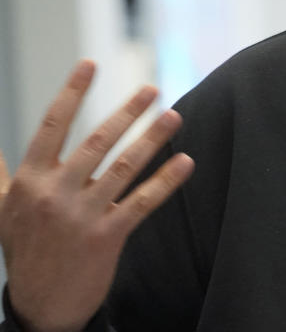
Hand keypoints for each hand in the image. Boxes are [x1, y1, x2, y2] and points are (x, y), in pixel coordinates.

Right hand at [0, 61, 194, 331]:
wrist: (41, 304)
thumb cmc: (25, 248)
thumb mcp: (1, 209)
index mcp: (30, 180)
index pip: (52, 126)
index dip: (72, 92)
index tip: (90, 64)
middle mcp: (55, 193)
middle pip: (97, 142)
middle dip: (127, 112)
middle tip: (151, 88)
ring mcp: (82, 215)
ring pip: (124, 167)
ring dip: (152, 139)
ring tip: (175, 115)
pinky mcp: (107, 236)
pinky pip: (142, 202)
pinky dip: (166, 181)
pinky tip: (185, 162)